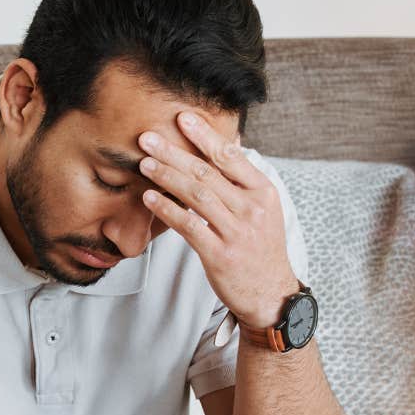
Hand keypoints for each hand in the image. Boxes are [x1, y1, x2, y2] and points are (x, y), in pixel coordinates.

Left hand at [137, 112, 298, 327]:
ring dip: (166, 176)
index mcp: (263, 192)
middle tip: (147, 137)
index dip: (204, 135)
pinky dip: (167, 209)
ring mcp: (237, 232)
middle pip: (207, 172)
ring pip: (196, 195)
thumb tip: (225, 147)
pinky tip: (149, 198)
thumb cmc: (260, 248)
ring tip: (144, 163)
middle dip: (174, 152)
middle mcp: (252, 208)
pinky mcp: (220, 254)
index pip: (230, 156)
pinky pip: (189, 226)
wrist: (270, 295)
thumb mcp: (262, 210)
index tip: (181, 118)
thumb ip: (242, 182)